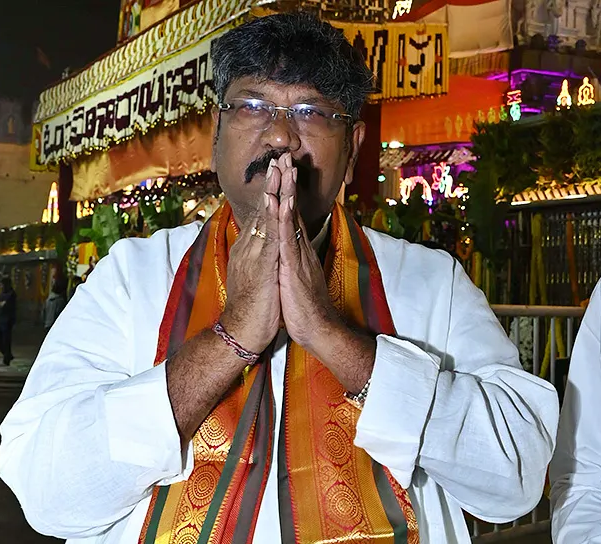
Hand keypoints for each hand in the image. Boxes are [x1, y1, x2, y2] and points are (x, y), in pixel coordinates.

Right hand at [220, 159, 282, 354]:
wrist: (242, 331)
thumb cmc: (252, 308)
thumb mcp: (259, 277)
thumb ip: (260, 259)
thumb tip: (266, 248)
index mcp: (251, 249)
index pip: (262, 215)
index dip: (271, 192)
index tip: (279, 171)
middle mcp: (249, 247)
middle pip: (262, 208)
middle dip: (272, 182)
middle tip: (280, 156)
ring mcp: (253, 255)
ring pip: (265, 217)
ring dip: (273, 192)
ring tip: (280, 168)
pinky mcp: (261, 267)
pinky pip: (268, 238)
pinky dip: (272, 219)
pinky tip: (277, 202)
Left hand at [274, 155, 340, 350]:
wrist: (318, 329)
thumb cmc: (304, 308)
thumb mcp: (294, 278)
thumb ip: (292, 261)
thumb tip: (287, 252)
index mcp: (298, 251)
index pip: (291, 216)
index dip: (288, 192)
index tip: (284, 170)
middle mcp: (300, 248)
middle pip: (293, 209)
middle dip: (290, 182)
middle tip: (286, 155)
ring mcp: (299, 256)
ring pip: (292, 218)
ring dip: (289, 191)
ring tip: (286, 167)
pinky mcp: (294, 268)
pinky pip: (288, 239)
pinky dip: (285, 219)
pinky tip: (283, 202)